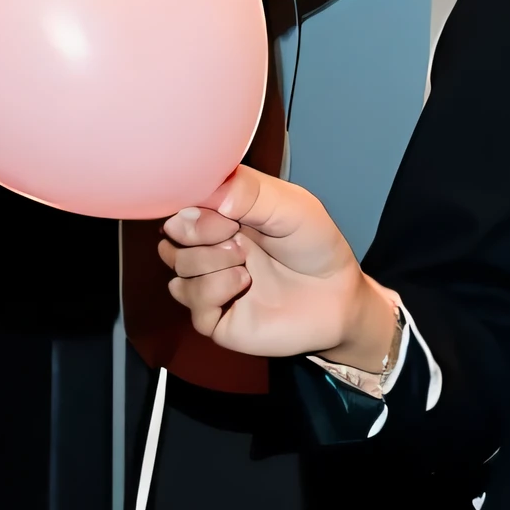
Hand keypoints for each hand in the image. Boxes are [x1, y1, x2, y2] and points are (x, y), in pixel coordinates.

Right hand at [157, 166, 396, 372]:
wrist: (339, 296)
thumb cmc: (316, 247)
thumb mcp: (290, 205)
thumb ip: (250, 192)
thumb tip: (204, 195)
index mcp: (223, 217)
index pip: (180, 206)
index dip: (191, 208)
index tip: (222, 213)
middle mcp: (213, 249)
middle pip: (171, 238)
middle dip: (198, 235)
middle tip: (236, 239)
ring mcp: (213, 283)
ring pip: (177, 268)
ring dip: (207, 262)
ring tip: (245, 264)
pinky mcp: (217, 317)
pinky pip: (191, 303)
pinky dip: (212, 291)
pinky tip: (242, 285)